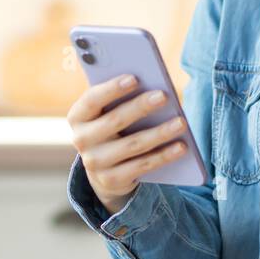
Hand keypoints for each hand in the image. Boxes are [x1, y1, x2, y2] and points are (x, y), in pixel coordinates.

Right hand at [66, 73, 188, 213]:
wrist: (104, 168)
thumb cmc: (112, 127)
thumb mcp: (107, 112)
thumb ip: (120, 98)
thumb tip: (151, 86)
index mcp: (78, 116)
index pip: (92, 99)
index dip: (112, 89)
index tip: (134, 78)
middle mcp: (81, 140)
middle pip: (115, 121)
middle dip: (141, 107)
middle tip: (163, 96)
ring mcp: (95, 162)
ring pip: (133, 145)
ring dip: (159, 133)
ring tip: (181, 123)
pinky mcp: (111, 180)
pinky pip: (142, 165)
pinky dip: (164, 156)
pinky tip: (181, 146)